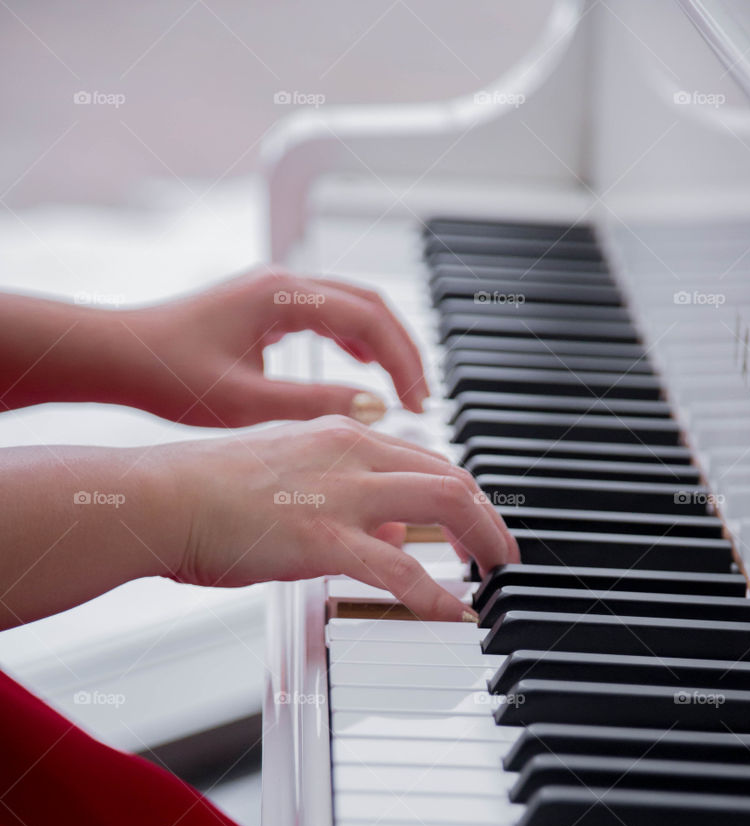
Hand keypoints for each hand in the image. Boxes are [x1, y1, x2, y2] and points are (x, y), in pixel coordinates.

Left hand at [118, 268, 429, 428]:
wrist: (118, 356)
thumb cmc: (169, 375)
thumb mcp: (247, 402)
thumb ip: (316, 404)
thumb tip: (374, 409)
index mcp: (284, 296)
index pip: (370, 319)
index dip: (403, 363)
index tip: (418, 403)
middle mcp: (284, 283)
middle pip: (371, 305)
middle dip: (404, 351)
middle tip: (423, 397)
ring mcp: (276, 291)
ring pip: (353, 306)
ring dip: (383, 345)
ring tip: (403, 388)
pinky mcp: (266, 307)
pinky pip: (328, 314)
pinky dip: (355, 340)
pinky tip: (363, 370)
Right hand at [159, 417, 518, 619]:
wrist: (157, 497)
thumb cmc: (203, 493)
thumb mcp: (285, 481)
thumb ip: (339, 501)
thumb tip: (385, 537)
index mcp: (337, 434)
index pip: (422, 457)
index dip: (460, 492)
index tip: (473, 521)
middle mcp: (349, 451)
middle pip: (450, 474)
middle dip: (488, 514)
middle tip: (502, 550)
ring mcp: (340, 492)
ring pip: (444, 503)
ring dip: (483, 540)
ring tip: (496, 574)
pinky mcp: (323, 537)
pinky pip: (401, 570)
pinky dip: (437, 595)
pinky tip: (452, 614)